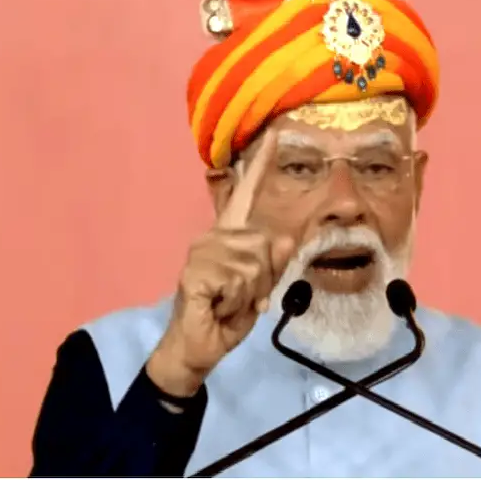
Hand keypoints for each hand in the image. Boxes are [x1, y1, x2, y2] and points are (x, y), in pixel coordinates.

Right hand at [146, 131, 295, 396]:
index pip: (246, 195)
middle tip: (241, 297)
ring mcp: (202, 251)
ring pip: (254, 265)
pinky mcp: (195, 271)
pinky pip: (237, 280)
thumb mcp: (259, 291)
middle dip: (263, 279)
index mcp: (230, 237)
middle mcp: (214, 236)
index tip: (275, 134)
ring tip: (228, 302)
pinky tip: (217, 305)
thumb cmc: (226, 316)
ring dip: (249, 293)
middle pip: (264, 244)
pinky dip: (235, 301)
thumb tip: (285, 240)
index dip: (261, 166)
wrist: (199, 346)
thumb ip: (273, 266)